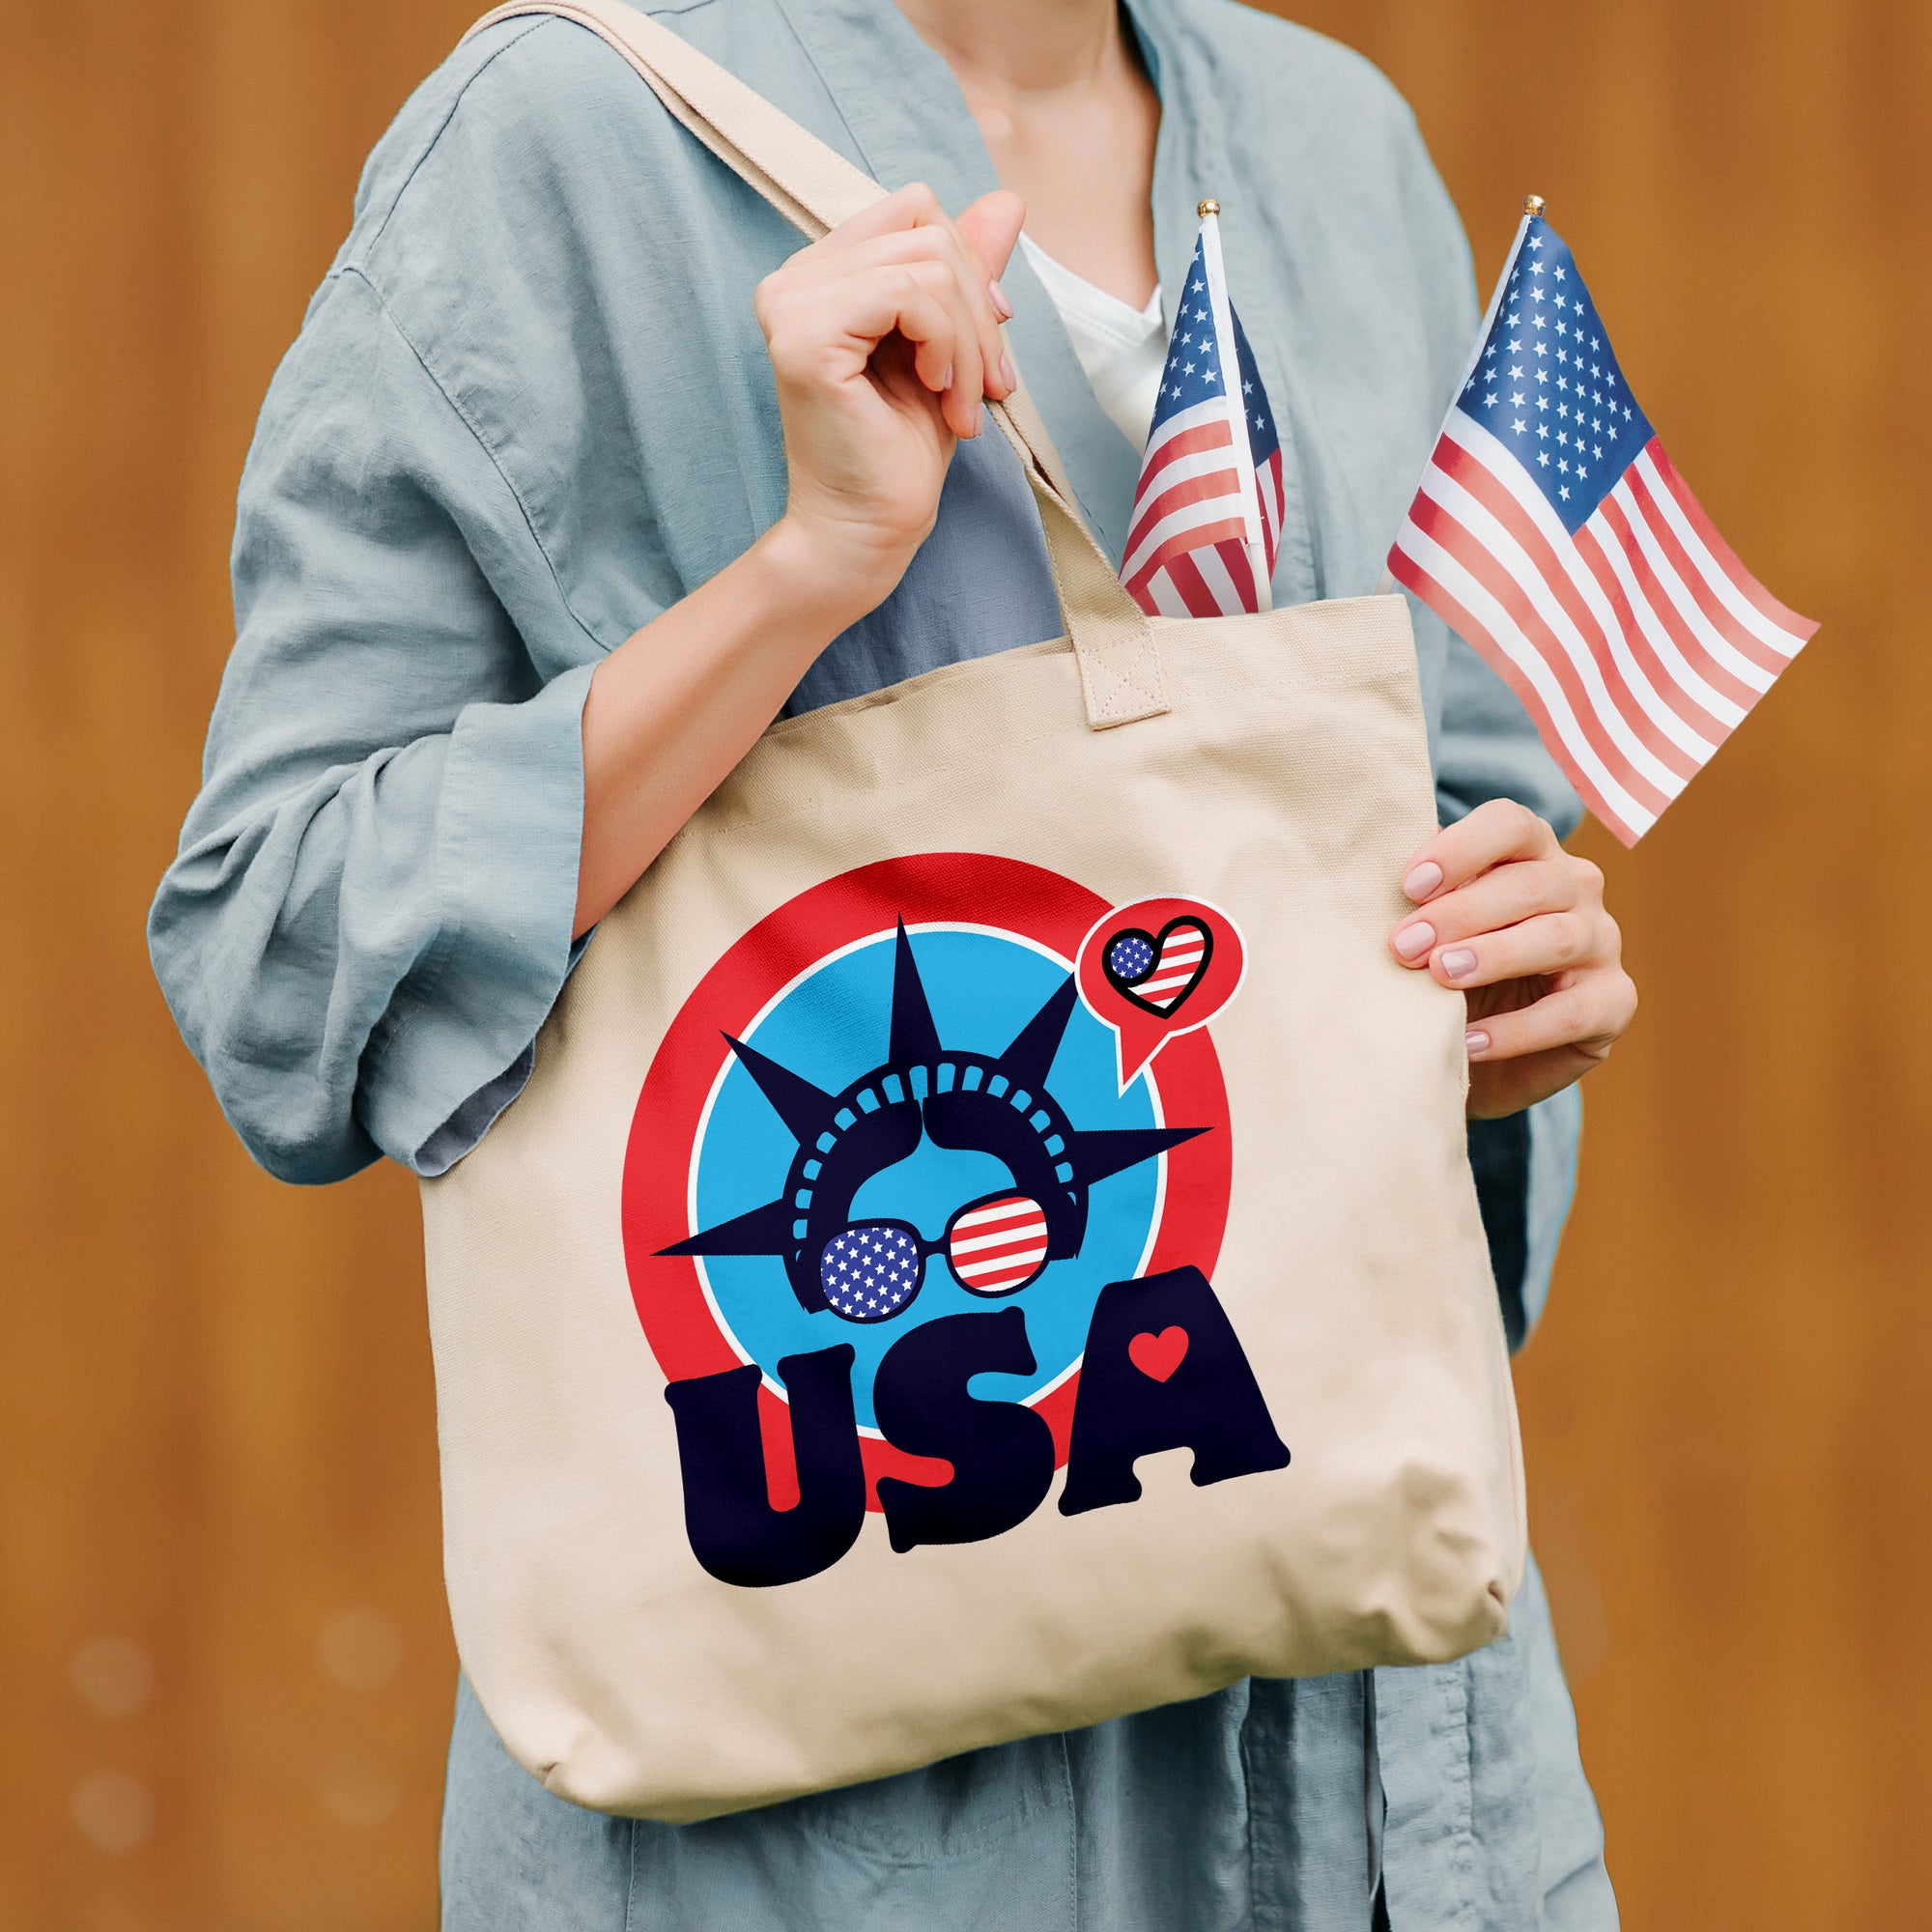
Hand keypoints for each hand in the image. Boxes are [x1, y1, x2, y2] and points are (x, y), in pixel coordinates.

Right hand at [755, 182, 1026, 621]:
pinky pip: (909, 294)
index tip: (989, 346)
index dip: (969, 266)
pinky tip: (941, 394)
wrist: (868, 530)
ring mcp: (792, 303)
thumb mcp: (950, 346)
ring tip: (965, 404)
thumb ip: (965, 273)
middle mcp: (794, 279)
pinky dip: (948, 345)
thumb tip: (1007, 200)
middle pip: (926, 229)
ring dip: (970, 340)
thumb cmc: (901, 452)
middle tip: (991, 386)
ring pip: (926, 263)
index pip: (914, 212)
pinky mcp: (805, 335)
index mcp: (821, 275)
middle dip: (978, 310)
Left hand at [1389, 800, 1636, 1117]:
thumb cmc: (1445, 969)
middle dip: (1461, 913)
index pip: (1510, 825)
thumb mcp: (1429, 928)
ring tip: (1442, 977)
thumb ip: (1416, 899)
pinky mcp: (1613, 1002)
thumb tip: (1362, 874)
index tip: (1407, 886)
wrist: (1478, 1051)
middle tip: (1405, 946)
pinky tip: (1470, 1041)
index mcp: (1531, 852)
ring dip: (1494, 956)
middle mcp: (1576, 887)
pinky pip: (1573, 1012)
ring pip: (1556, 937)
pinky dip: (1518, 1029)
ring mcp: (1602, 942)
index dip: (1461, 849)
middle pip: (1530, 883)